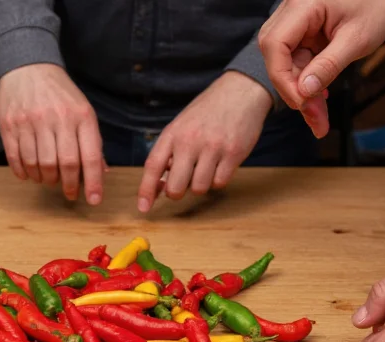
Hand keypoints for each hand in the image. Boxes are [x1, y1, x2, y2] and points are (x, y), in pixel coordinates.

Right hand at [0, 64, 103, 204]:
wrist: (28, 66)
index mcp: (81, 116)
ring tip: (48, 179)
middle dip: (68, 185)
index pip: (90, 156)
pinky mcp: (9, 125)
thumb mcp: (83, 111)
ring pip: (39, 165)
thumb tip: (101, 173)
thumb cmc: (60, 94)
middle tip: (69, 192)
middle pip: (64, 164)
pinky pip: (16, 158)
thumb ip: (92, 142)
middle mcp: (57, 118)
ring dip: (45, 179)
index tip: (94, 200)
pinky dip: (24, 172)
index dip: (93, 182)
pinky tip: (30, 173)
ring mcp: (31, 122)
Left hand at [137, 72, 271, 212]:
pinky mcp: (233, 153)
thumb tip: (159, 186)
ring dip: (200, 184)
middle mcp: (190, 141)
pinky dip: (218, 179)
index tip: (143, 207)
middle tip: (183, 183)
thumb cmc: (207, 112)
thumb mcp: (181, 126)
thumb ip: (169, 153)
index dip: (146, 190)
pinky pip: (220, 182)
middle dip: (177, 192)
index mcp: (172, 134)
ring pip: (199, 188)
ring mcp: (212, 147)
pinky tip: (220, 163)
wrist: (241, 91)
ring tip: (205, 167)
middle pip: (175, 187)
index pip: (153, 166)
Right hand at [258, 0, 384, 137]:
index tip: (300, 102)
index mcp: (303, 4)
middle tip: (313, 116)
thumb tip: (304, 91)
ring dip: (300, 90)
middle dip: (292, 87)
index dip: (282, 77)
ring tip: (319, 116)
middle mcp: (293, 10)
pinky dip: (307, 81)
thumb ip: (329, 65)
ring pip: (284, 62)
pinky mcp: (302, 33)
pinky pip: (296, 61)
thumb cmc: (378, 8)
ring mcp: (296, 21)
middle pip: (275, 54)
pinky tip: (319, 97)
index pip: (275, 43)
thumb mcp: (357, 39)